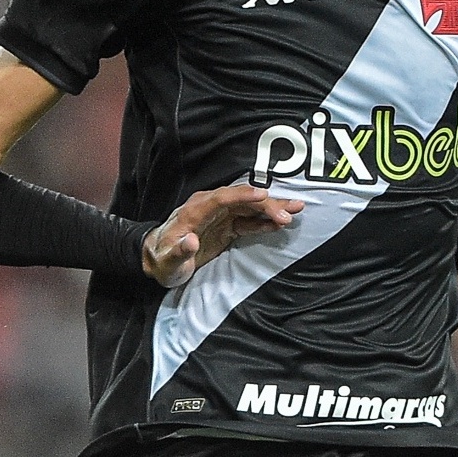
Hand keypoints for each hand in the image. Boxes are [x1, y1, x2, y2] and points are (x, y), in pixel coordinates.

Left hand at [142, 183, 303, 287]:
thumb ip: (179, 252)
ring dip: (272, 209)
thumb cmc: (163, 260)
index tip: (263, 195)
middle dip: (266, 205)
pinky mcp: (227, 225)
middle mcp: (210, 207)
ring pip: (250, 208)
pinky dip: (265, 222)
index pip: (222, 197)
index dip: (243, 195)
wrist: (160, 259)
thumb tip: (192, 241)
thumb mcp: (168, 261)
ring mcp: (220, 215)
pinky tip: (281, 223)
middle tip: (288, 215)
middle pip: (242, 200)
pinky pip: (249, 221)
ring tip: (297, 210)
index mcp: (195, 210)